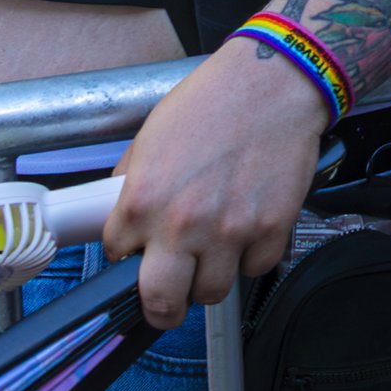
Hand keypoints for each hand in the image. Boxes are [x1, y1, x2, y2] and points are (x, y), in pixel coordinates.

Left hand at [104, 39, 327, 328]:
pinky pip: (256, 268)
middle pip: (162, 303)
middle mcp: (183, 224)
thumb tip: (126, 217)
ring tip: (215, 251)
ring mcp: (230, 231)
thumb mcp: (152, 136)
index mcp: (143, 200)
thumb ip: (133, 183)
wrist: (273, 83)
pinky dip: (252, 256)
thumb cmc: (213, 101)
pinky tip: (249, 228)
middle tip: (169, 299)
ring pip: (212, 292)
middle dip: (162, 307)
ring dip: (210, 278)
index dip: (128, 251)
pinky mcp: (272, 229)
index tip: (140, 248)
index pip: (117, 255)